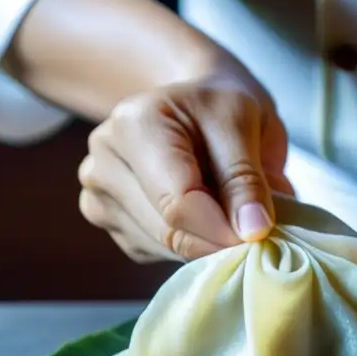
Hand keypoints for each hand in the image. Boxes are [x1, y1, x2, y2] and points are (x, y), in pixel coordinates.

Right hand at [77, 66, 292, 262]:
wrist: (191, 104)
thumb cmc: (220, 107)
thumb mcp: (245, 123)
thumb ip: (245, 177)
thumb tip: (252, 230)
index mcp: (135, 124)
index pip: (177, 201)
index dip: (222, 228)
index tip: (259, 234)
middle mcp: (103, 161)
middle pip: (167, 230)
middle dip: (217, 238)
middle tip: (253, 226)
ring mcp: (97, 194)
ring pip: (161, 247)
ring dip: (204, 242)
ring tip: (225, 208)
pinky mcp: (105, 220)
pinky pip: (153, 251)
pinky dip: (186, 244)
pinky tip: (198, 212)